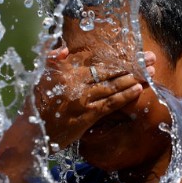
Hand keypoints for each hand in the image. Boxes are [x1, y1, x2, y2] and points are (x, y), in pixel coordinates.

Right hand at [34, 46, 155, 148]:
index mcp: (65, 71)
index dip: (118, 57)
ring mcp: (82, 99)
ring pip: (112, 86)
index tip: (134, 53)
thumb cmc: (34, 107)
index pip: (97, 62)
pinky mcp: (86, 116)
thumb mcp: (38, 79)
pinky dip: (124, 96)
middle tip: (151, 59)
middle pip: (110, 71)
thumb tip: (63, 49)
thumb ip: (50, 60)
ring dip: (133, 78)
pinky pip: (109, 104)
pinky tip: (137, 90)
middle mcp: (74, 82)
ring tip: (150, 73)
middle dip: (133, 65)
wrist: (30, 133)